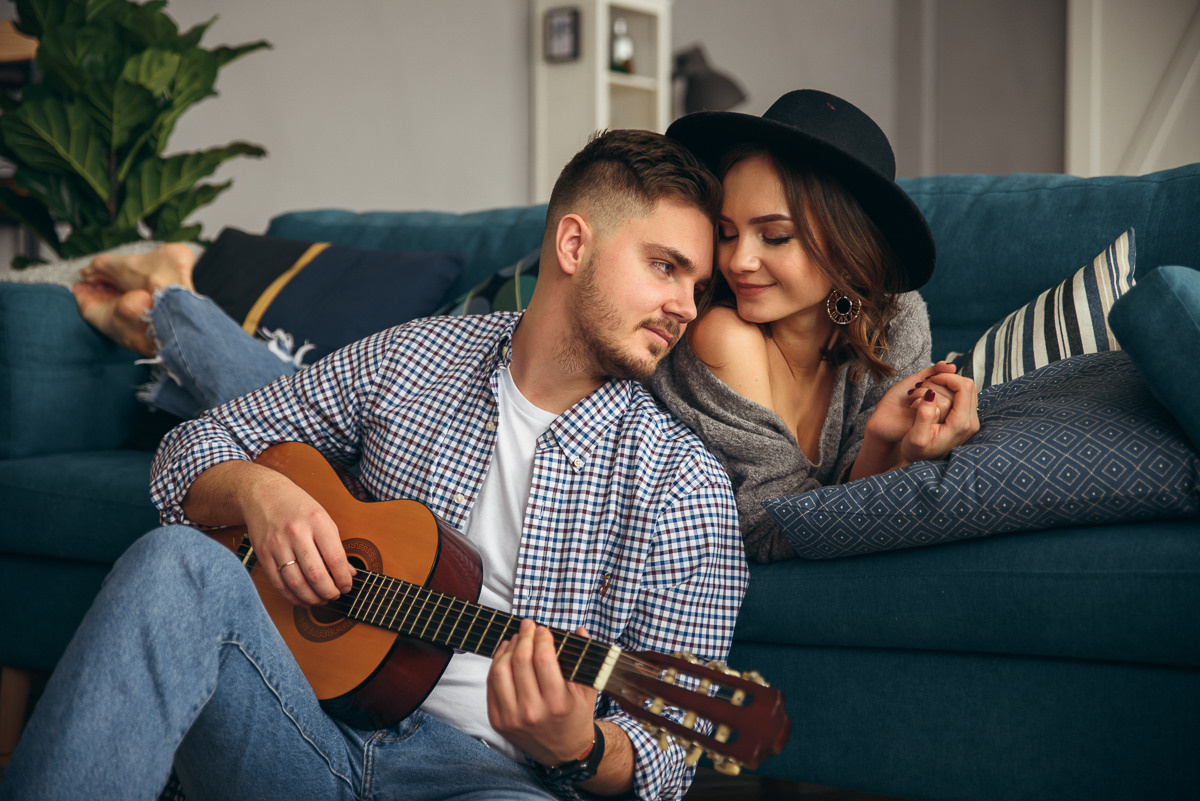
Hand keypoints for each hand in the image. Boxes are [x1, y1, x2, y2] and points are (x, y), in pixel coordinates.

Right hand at [234, 465, 354, 606]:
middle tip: (335, 595)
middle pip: (315, 574)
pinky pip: (278, 583)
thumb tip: (349, 573)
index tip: (347, 586)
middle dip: (329, 592)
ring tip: (321, 599)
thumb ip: (336, 546)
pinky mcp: (263, 554)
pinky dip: (292, 596)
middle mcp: (296, 533)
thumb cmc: (298, 506)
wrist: (263, 494)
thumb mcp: (323, 518)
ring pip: (296, 583)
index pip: (335, 558)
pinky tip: (302, 598)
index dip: (343, 578)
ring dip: (311, 598)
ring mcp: (277, 544)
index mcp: (317, 521)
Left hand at [487, 620, 597, 766]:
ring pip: (500, 671)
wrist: (564, 751)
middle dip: (524, 637)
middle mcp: (533, 712)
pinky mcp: (498, 721)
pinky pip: (491, 685)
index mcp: (557, 704)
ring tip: (516, 639)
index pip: (543, 660)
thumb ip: (584, 658)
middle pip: (520, 661)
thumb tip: (579, 630)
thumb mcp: (587, 689)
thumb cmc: (576, 716)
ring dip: (507, 649)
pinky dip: (496, 664)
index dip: (541, 638)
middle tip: (528, 626)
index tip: (543, 629)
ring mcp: (512, 718)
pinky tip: (505, 654)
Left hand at [866, 362, 958, 444]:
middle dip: (930, 384)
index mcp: (942, 398)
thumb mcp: (917, 380)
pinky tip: (910, 406)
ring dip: (923, 392)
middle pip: (953, 392)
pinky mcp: (931, 429)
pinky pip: (936, 412)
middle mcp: (944, 410)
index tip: (920, 382)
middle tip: (914, 388)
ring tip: (911, 396)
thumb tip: (953, 366)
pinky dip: (919, 403)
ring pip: (947, 402)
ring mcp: (939, 421)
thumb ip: (935, 371)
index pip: (954, 384)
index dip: (939, 377)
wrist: (882, 416)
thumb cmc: (898, 399)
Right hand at [895, 370, 979, 464]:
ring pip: (967, 390)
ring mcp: (970, 421)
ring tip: (930, 390)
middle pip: (969, 386)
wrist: (920, 464)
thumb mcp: (915, 437)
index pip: (965, 387)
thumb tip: (931, 394)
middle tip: (929, 383)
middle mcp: (971, 422)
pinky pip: (964, 397)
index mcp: (961, 424)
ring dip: (949, 385)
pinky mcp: (966, 421)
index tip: (932, 379)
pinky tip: (936, 396)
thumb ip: (924, 415)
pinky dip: (951, 391)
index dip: (948, 377)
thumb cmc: (916, 452)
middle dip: (949, 379)